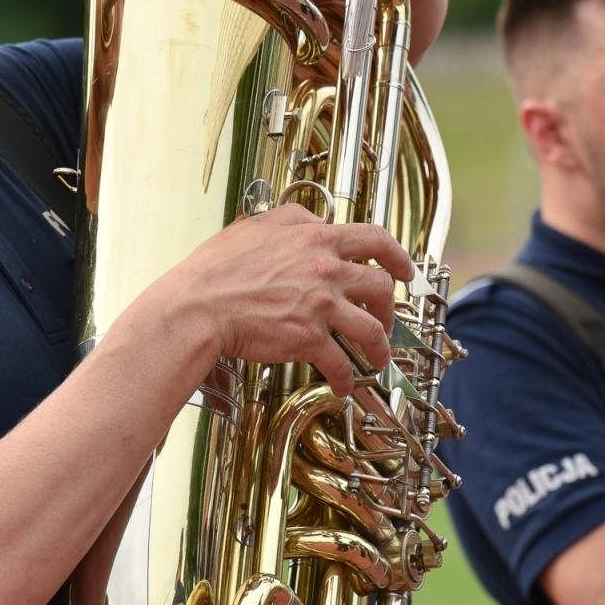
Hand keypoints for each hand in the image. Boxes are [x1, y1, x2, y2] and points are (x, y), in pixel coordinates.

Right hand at [158, 204, 414, 395]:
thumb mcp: (256, 225)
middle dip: (390, 307)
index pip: (375, 240)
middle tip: (385, 318)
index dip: (398, 255)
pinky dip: (346, 378)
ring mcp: (321, 306)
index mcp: (316, 240)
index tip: (405, 270)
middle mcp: (326, 270)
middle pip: (381, 288)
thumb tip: (312, 219)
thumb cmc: (217, 269)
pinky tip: (343, 386)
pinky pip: (340, 364)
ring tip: (377, 359)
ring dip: (380, 348)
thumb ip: (291, 218)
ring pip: (372, 330)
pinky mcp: (309, 339)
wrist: (199, 305)